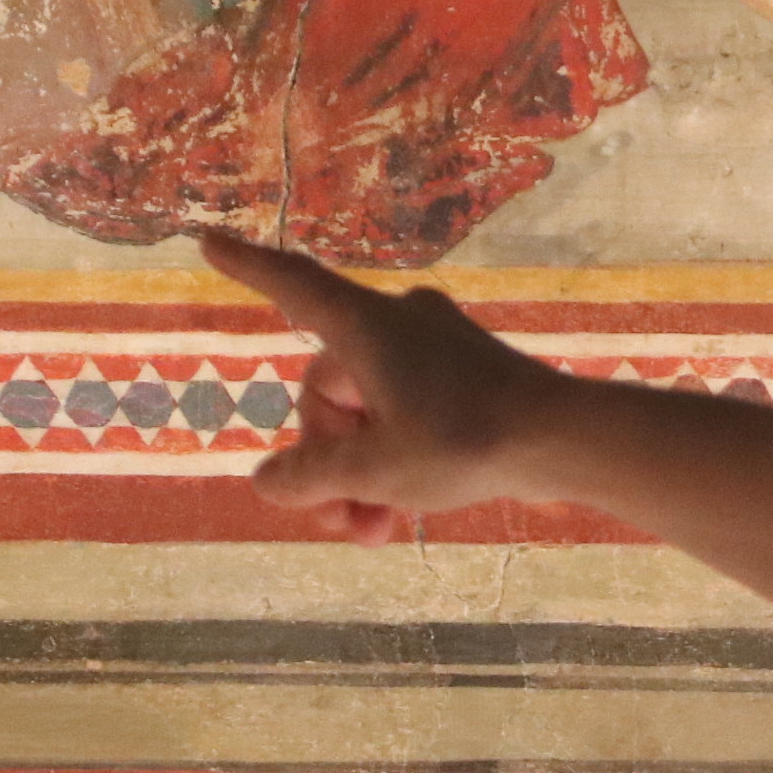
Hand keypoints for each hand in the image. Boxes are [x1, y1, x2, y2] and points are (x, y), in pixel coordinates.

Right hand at [206, 231, 576, 537]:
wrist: (566, 439)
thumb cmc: (465, 441)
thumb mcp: (373, 470)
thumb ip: (308, 477)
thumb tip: (268, 482)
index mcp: (366, 328)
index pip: (291, 286)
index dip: (246, 267)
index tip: (206, 240)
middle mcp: (397, 325)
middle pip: (327, 393)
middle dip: (326, 462)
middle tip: (341, 520)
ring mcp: (434, 350)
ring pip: (367, 415)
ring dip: (359, 476)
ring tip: (372, 532)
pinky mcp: (464, 377)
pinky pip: (405, 417)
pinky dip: (393, 463)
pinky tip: (397, 516)